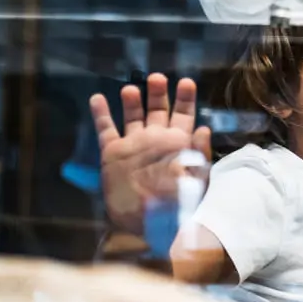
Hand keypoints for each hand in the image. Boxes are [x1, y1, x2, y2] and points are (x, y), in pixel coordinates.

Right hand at [89, 73, 212, 235]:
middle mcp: (156, 141)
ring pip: (132, 116)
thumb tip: (204, 129)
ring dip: (132, 100)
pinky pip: (106, 129)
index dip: (186, 99)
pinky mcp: (113, 154)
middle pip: (158, 111)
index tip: (186, 82)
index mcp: (178, 145)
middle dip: (158, 93)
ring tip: (132, 88)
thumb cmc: (179, 204)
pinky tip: (98, 98)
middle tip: (157, 78)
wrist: (150, 223)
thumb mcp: (199, 180)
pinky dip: (101, 113)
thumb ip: (200, 153)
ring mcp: (134, 146)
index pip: (184, 116)